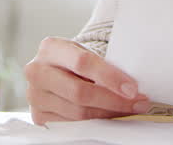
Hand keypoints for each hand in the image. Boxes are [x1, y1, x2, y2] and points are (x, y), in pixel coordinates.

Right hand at [24, 36, 151, 123]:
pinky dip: (95, 122)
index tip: (132, 87)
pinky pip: (72, 125)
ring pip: (78, 112)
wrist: (55, 71)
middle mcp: (37, 71)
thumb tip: (132, 87)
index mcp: (50, 48)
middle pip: (80, 92)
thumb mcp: (85, 52)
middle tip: (137, 103)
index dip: (110, 77)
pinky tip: (109, 116)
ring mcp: (35, 95)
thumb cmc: (74, 61)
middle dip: (113, 100)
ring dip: (108, 113)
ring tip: (128, 109)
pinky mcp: (38, 115)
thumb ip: (102, 65)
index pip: (83, 62)